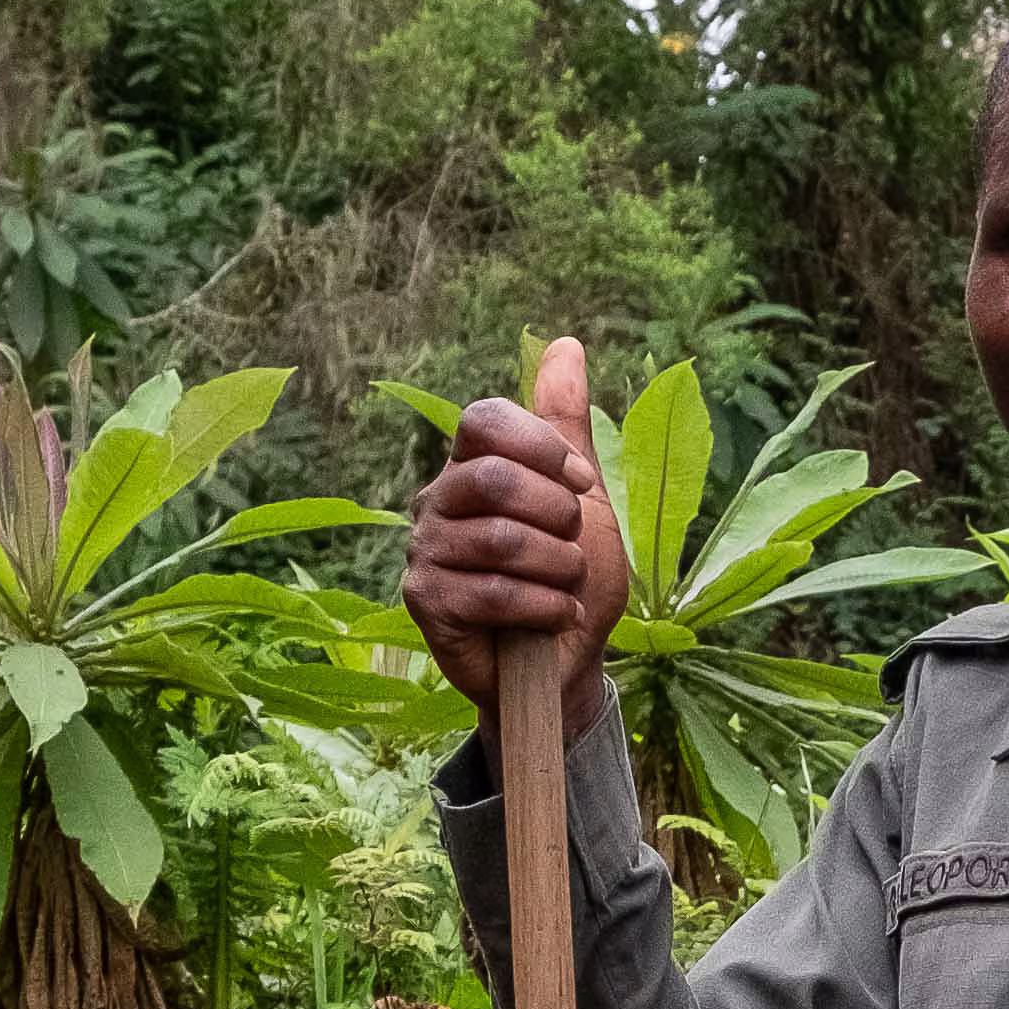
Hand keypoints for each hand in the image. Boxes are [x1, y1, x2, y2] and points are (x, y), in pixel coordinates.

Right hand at [405, 334, 628, 739]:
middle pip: (495, 477)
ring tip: (565, 588)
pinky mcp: (425, 600)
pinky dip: (544, 608)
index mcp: (472, 465)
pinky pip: (492, 591)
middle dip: (558, 517)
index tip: (581, 483)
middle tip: (572, 548)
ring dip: (559, 570)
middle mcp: (439, 499)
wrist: (565, 664)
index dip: (541, 447)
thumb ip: (567, 425)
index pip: (485, 418)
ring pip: (501, 540)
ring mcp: (426, 549)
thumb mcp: (584, 500)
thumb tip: (566, 343)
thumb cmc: (570, 579)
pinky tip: (553, 618)